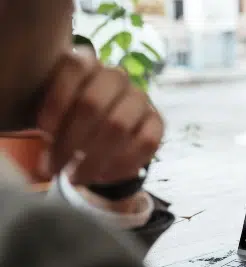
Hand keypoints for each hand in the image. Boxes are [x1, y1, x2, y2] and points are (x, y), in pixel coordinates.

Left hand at [37, 48, 162, 184]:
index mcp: (87, 62)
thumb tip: (42, 160)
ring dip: (93, 158)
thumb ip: (47, 121)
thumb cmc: (67, 120)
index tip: (42, 132)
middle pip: (92, 104)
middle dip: (70, 141)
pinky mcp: (157, 122)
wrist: (99, 130)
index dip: (56, 102)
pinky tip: (103, 177)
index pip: (74, 69)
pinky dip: (121, 165)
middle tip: (54, 168)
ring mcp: (140, 98)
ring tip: (76, 178)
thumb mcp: (51, 112)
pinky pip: (146, 143)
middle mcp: (116, 76)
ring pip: (118, 126)